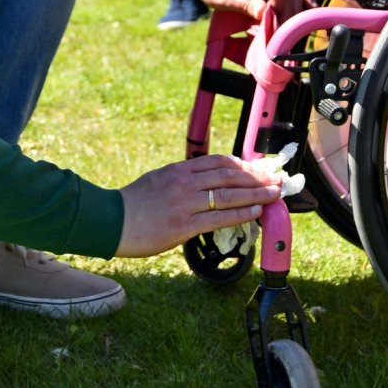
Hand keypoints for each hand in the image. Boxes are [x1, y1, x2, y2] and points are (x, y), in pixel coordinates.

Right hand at [115, 154, 281, 256]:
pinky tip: (255, 211)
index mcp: (178, 169)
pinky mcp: (183, 226)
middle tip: (277, 178)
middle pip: (229, 176)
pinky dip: (240, 213)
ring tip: (274, 193)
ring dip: (256, 193)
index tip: (261, 167)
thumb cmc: (133, 203)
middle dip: (257, 177)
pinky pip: (219, 217)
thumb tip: (207, 181)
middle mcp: (184, 182)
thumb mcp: (158, 179)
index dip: (244, 164)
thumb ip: (182, 178)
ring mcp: (185, 204)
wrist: (111, 222)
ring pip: (229, 195)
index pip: (219, 162)